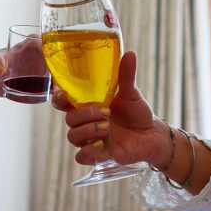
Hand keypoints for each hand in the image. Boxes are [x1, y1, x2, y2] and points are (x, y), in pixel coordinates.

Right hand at [51, 51, 164, 165]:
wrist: (152, 134)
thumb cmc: (137, 112)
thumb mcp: (131, 92)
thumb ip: (126, 75)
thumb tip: (130, 54)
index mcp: (88, 105)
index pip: (63, 102)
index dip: (58, 98)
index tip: (63, 94)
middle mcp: (86, 122)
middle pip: (69, 119)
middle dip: (83, 114)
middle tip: (105, 112)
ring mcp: (91, 138)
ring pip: (72, 137)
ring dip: (87, 130)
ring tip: (107, 127)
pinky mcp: (99, 154)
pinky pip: (81, 157)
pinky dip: (87, 151)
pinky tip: (100, 144)